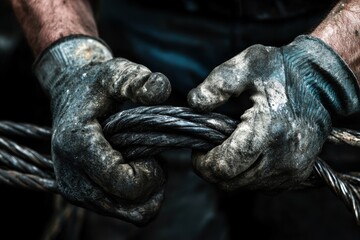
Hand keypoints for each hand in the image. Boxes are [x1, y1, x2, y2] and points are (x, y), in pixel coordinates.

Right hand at [34, 35, 170, 223]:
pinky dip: (134, 194)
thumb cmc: (96, 84)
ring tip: (138, 161)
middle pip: (132, 206)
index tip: (149, 150)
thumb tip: (162, 90)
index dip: (150, 171)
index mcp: (77, 147)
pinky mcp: (81, 196)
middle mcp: (72, 176)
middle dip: (150, 181)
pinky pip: (121, 210)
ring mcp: (75, 191)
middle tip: (146, 155)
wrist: (70, 95)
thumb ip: (137, 81)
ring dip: (144, 190)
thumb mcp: (116, 73)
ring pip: (129, 213)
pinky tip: (130, 169)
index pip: (126, 184)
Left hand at [188, 35, 359, 190]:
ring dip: (231, 172)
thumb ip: (218, 84)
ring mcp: (292, 169)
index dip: (203, 162)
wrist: (319, 82)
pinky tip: (249, 153)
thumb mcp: (248, 64)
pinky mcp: (298, 174)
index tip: (199, 148)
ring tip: (231, 147)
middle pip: (230, 182)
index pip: (224, 167)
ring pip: (244, 187)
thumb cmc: (280, 71)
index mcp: (267, 131)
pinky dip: (248, 174)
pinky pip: (262, 186)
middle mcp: (282, 157)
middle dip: (213, 168)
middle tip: (211, 147)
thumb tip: (194, 104)